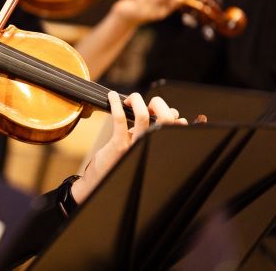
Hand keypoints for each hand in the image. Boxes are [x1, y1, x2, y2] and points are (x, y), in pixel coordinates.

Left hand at [70, 92, 185, 202]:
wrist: (102, 179)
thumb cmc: (120, 158)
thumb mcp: (139, 145)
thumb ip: (148, 130)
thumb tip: (164, 114)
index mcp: (155, 143)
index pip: (173, 125)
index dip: (171, 113)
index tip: (158, 108)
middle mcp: (149, 145)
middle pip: (164, 118)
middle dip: (158, 103)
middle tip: (144, 103)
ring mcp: (135, 145)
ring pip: (143, 115)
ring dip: (136, 100)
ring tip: (130, 99)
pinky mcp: (119, 145)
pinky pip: (120, 120)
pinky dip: (116, 104)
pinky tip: (112, 96)